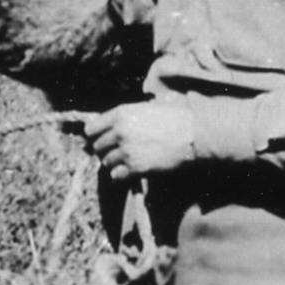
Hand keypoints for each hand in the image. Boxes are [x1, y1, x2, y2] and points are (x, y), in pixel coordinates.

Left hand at [83, 99, 199, 182]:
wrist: (194, 134)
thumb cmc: (175, 118)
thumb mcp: (147, 108)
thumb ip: (127, 116)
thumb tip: (113, 125)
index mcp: (120, 114)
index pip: (91, 129)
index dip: (96, 135)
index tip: (102, 139)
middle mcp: (119, 132)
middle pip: (97, 147)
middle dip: (104, 150)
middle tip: (115, 152)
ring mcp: (127, 150)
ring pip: (106, 162)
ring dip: (114, 163)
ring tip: (126, 161)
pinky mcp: (136, 167)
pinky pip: (116, 176)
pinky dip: (121, 175)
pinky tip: (130, 171)